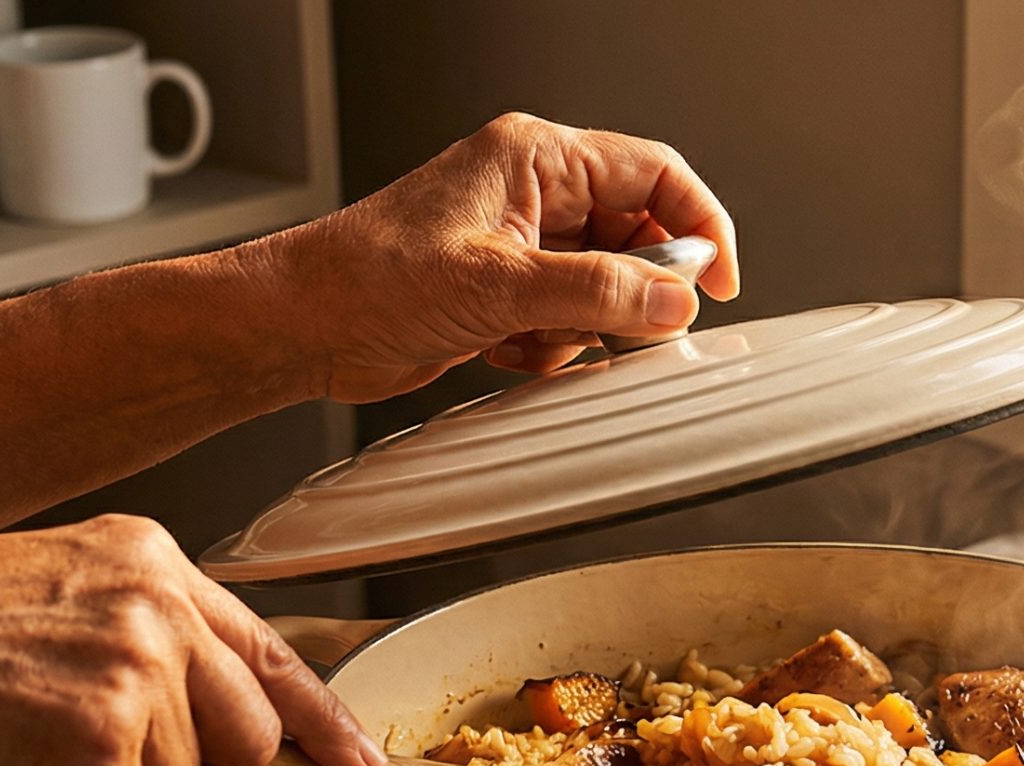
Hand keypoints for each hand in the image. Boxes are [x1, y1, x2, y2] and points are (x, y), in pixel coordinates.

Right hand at [0, 515, 380, 765]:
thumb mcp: (61, 607)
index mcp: (153, 562)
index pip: (273, 653)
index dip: (324, 721)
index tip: (359, 763)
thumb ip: (147, 651)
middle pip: (253, 740)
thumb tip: (220, 735)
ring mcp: (139, 662)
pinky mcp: (105, 728)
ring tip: (27, 756)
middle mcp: (161, 602)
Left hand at [245, 112, 741, 403]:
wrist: (304, 326)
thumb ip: (596, 292)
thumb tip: (673, 301)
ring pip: (606, 285)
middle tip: (624, 334)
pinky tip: (507, 351)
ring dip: (587, 327)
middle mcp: (533, 191)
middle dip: (633, 294)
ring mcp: (521, 241)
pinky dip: (554, 346)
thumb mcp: (497, 286)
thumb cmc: (368, 279)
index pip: (655, 175)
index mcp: (535, 157)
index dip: (699, 228)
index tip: (719, 286)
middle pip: (636, 237)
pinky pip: (570, 318)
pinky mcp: (506, 289)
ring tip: (538, 340)